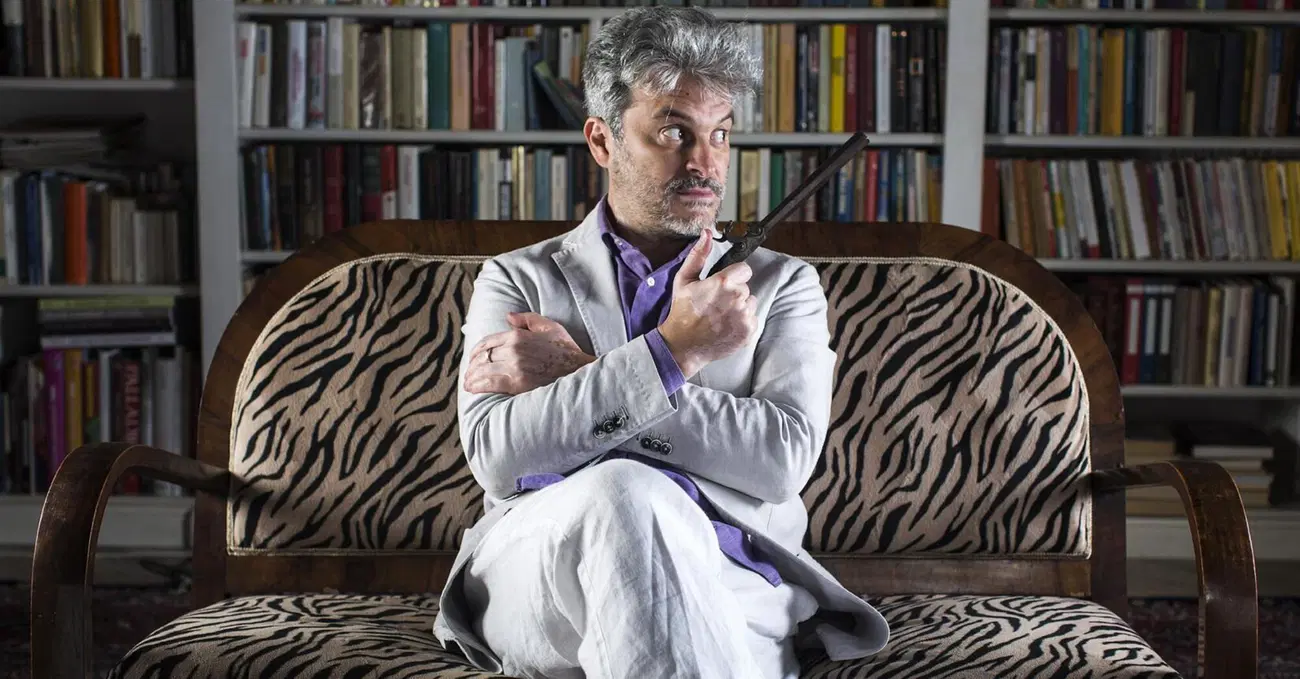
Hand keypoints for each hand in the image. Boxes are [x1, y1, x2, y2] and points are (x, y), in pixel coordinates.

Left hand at [463, 312, 595, 394]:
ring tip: (468, 383)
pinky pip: (491, 384)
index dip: (476, 351)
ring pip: (483, 371)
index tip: (472, 358)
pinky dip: (479, 386)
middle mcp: (513, 350)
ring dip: (472, 378)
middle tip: (468, 373)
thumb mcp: (548, 327)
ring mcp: (515, 367)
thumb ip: (527, 319)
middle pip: (483, 357)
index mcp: (518, 336)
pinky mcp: (518, 384)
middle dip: (472, 366)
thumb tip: (508, 317)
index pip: (488, 342)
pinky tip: (473, 388)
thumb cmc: (565, 350)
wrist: (579, 371)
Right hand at [657, 229, 756, 379]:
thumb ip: (698, 255)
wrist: (683, 345)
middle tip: (716, 303)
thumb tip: (707, 233)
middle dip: (734, 293)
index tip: (722, 285)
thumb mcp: (684, 280)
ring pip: (750, 303)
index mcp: (723, 283)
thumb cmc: (682, 311)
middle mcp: (737, 298)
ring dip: (739, 307)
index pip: (745, 270)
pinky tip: (726, 326)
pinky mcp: (748, 332)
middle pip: (745, 287)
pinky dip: (742, 322)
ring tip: (720, 316)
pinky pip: (752, 319)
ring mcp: (744, 316)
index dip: (734, 276)